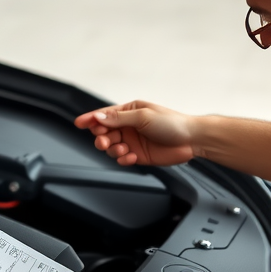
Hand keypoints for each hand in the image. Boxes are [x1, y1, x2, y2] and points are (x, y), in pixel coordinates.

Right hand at [74, 101, 196, 166]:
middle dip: (101, 137)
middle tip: (103, 140)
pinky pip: (121, 158)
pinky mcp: (137, 155)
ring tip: (124, 149)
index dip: (91, 119)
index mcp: (129, 112)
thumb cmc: (172, 123)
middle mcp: (128, 126)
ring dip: (113, 149)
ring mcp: (132, 141)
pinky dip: (123, 159)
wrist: (191, 140)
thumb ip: (119, 118)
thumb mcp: (143, 117)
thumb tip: (98, 117)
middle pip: (104, 132)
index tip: (79, 123)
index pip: (105, 115)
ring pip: (111, 147)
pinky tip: (131, 156)